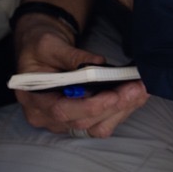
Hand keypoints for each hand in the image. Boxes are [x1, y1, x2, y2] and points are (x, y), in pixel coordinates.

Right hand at [13, 16, 148, 138]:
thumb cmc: (39, 47)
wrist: (39, 51)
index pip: (62, 111)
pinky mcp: (78, 119)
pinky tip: (133, 96)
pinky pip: (101, 123)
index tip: (113, 94)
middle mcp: (46, 117)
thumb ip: (71, 55)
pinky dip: (119, 111)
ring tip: (139, 90)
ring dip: (121, 110)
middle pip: (83, 122)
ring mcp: (63, 122)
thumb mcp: (49, 44)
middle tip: (136, 88)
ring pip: (96, 127)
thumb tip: (99, 63)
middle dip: (113, 106)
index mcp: (33, 98)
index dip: (90, 106)